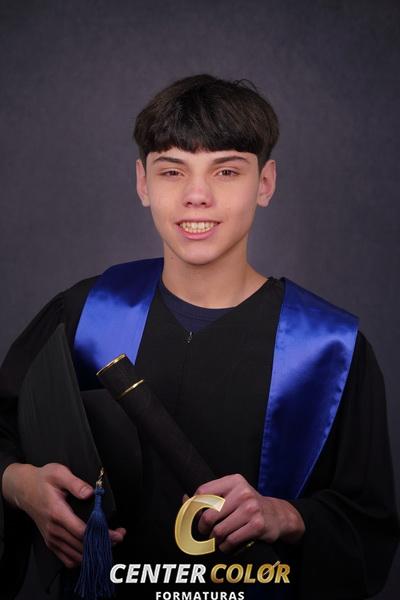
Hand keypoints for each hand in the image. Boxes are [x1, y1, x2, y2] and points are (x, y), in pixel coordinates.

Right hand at [2, 462, 125, 567]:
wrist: (23, 489)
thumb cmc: (42, 480)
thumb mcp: (59, 473)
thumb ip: (75, 483)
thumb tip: (90, 493)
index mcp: (57, 513)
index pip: (82, 531)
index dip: (101, 535)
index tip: (116, 534)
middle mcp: (54, 529)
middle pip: (82, 546)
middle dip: (103, 544)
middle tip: (120, 537)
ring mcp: (52, 538)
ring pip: (75, 555)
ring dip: (94, 553)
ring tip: (110, 543)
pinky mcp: (51, 542)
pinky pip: (67, 559)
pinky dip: (81, 559)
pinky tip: (91, 552)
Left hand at [193, 474, 304, 552]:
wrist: (277, 515)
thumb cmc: (248, 504)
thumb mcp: (232, 492)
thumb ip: (211, 494)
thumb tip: (184, 499)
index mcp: (233, 481)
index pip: (203, 492)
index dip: (194, 507)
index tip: (194, 516)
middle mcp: (242, 492)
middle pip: (209, 515)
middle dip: (203, 528)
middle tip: (205, 532)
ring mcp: (251, 508)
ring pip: (218, 531)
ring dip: (214, 540)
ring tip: (217, 539)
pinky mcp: (257, 525)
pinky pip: (231, 540)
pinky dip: (225, 546)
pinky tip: (227, 544)